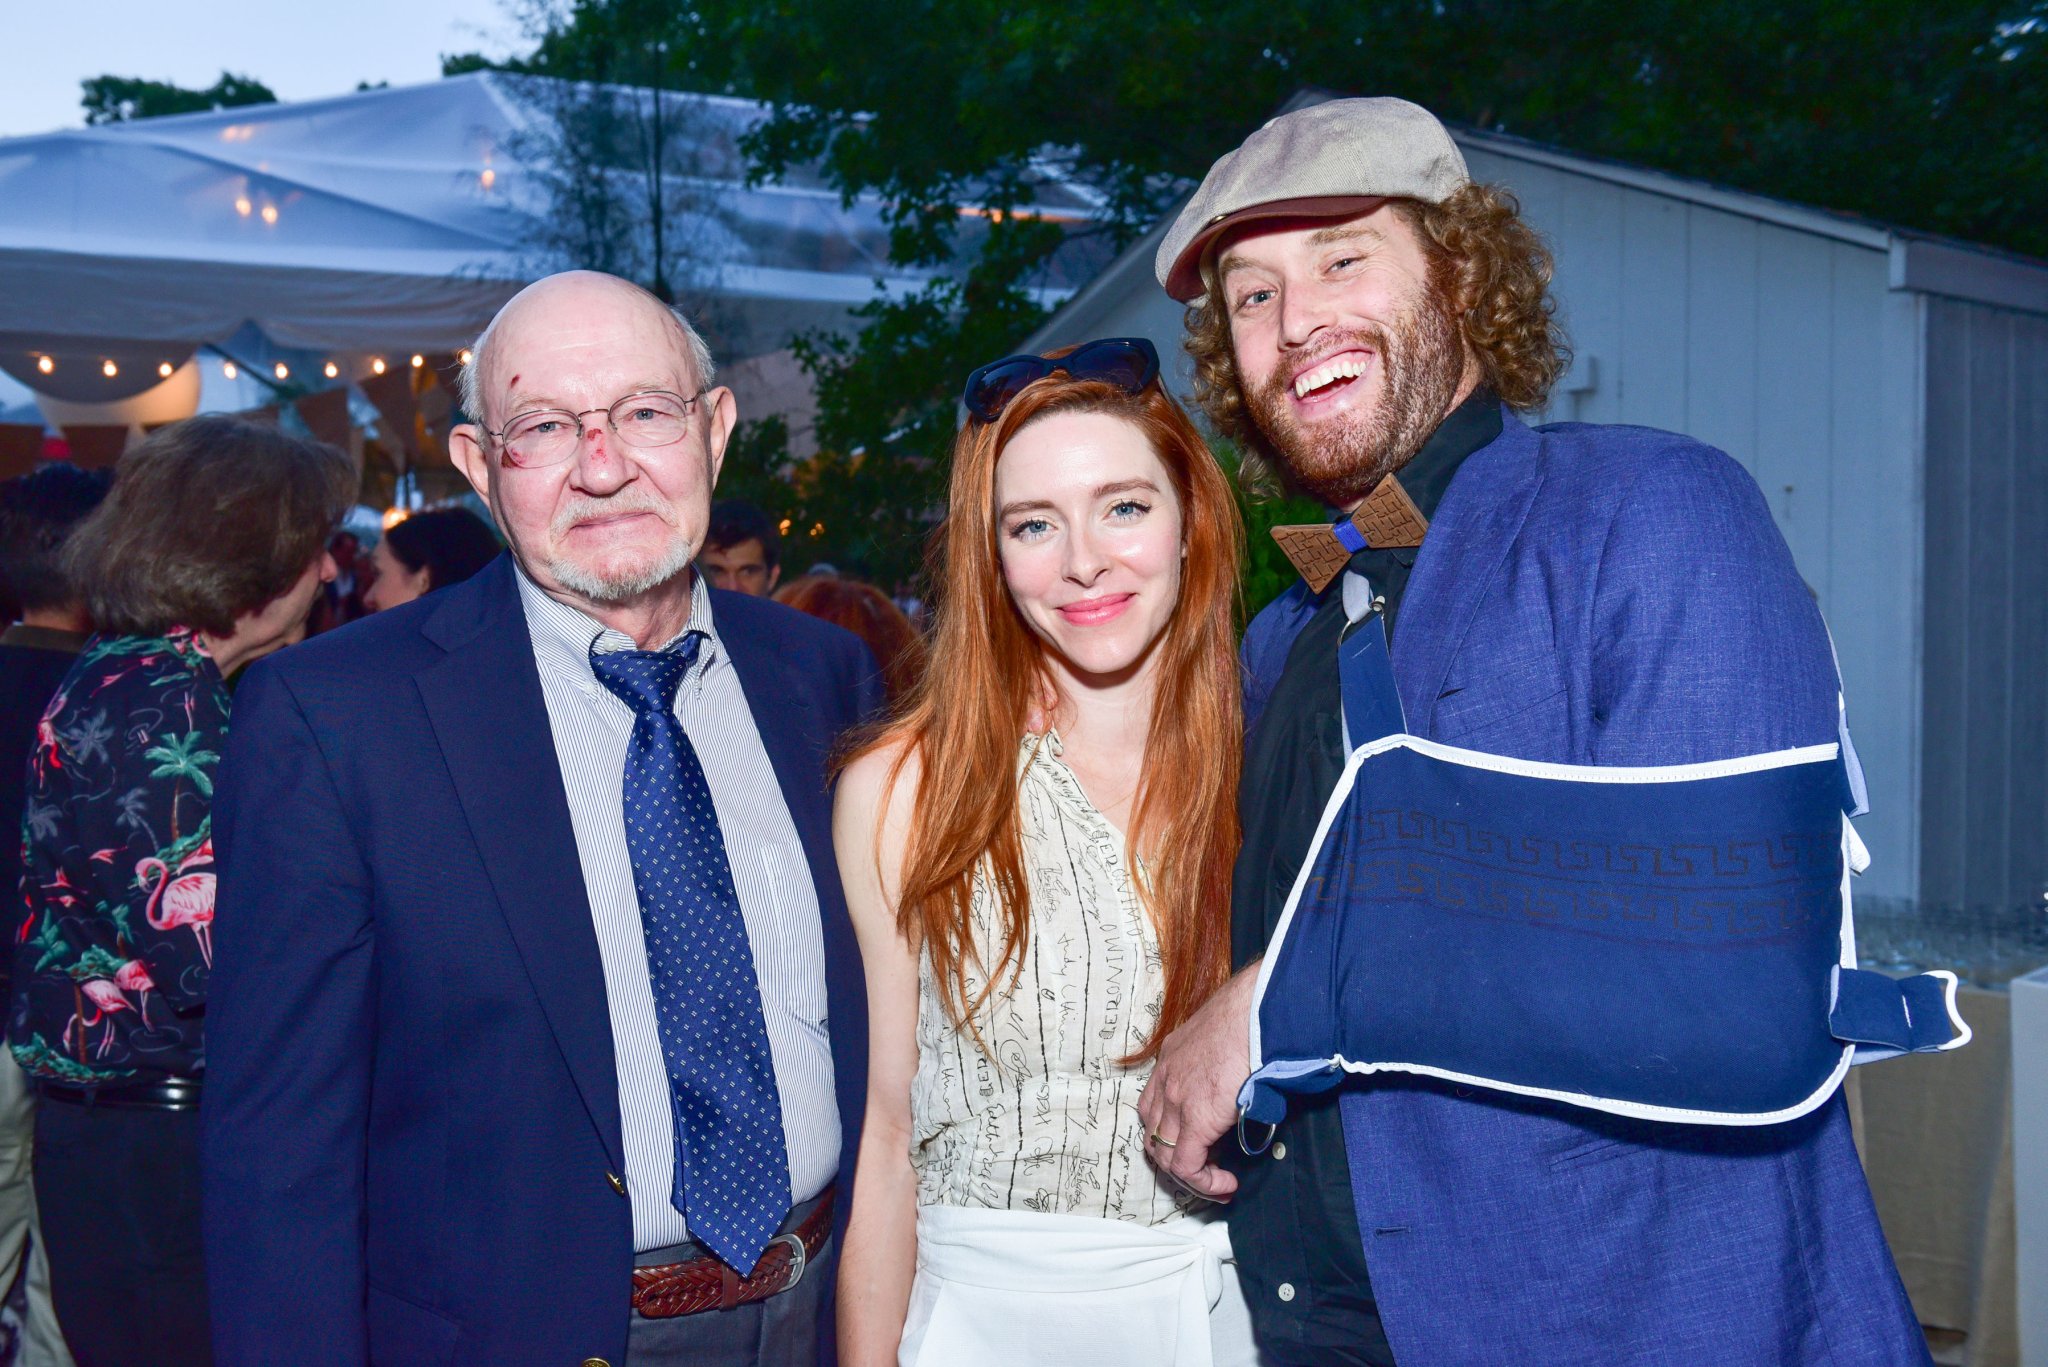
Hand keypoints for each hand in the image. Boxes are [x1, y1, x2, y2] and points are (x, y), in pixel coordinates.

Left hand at [1139, 964, 1257, 1199]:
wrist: (1260, 1011)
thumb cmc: (1254, 1014)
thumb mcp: (1224, 1036)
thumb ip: (1224, 1062)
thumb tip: (1245, 1084)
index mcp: (1172, 1057)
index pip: (1153, 1104)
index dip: (1171, 1132)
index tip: (1199, 1144)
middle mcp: (1167, 1078)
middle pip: (1153, 1133)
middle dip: (1175, 1158)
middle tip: (1205, 1170)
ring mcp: (1176, 1099)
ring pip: (1165, 1154)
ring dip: (1191, 1174)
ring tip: (1218, 1182)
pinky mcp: (1196, 1119)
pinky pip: (1187, 1165)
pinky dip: (1205, 1182)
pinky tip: (1226, 1185)